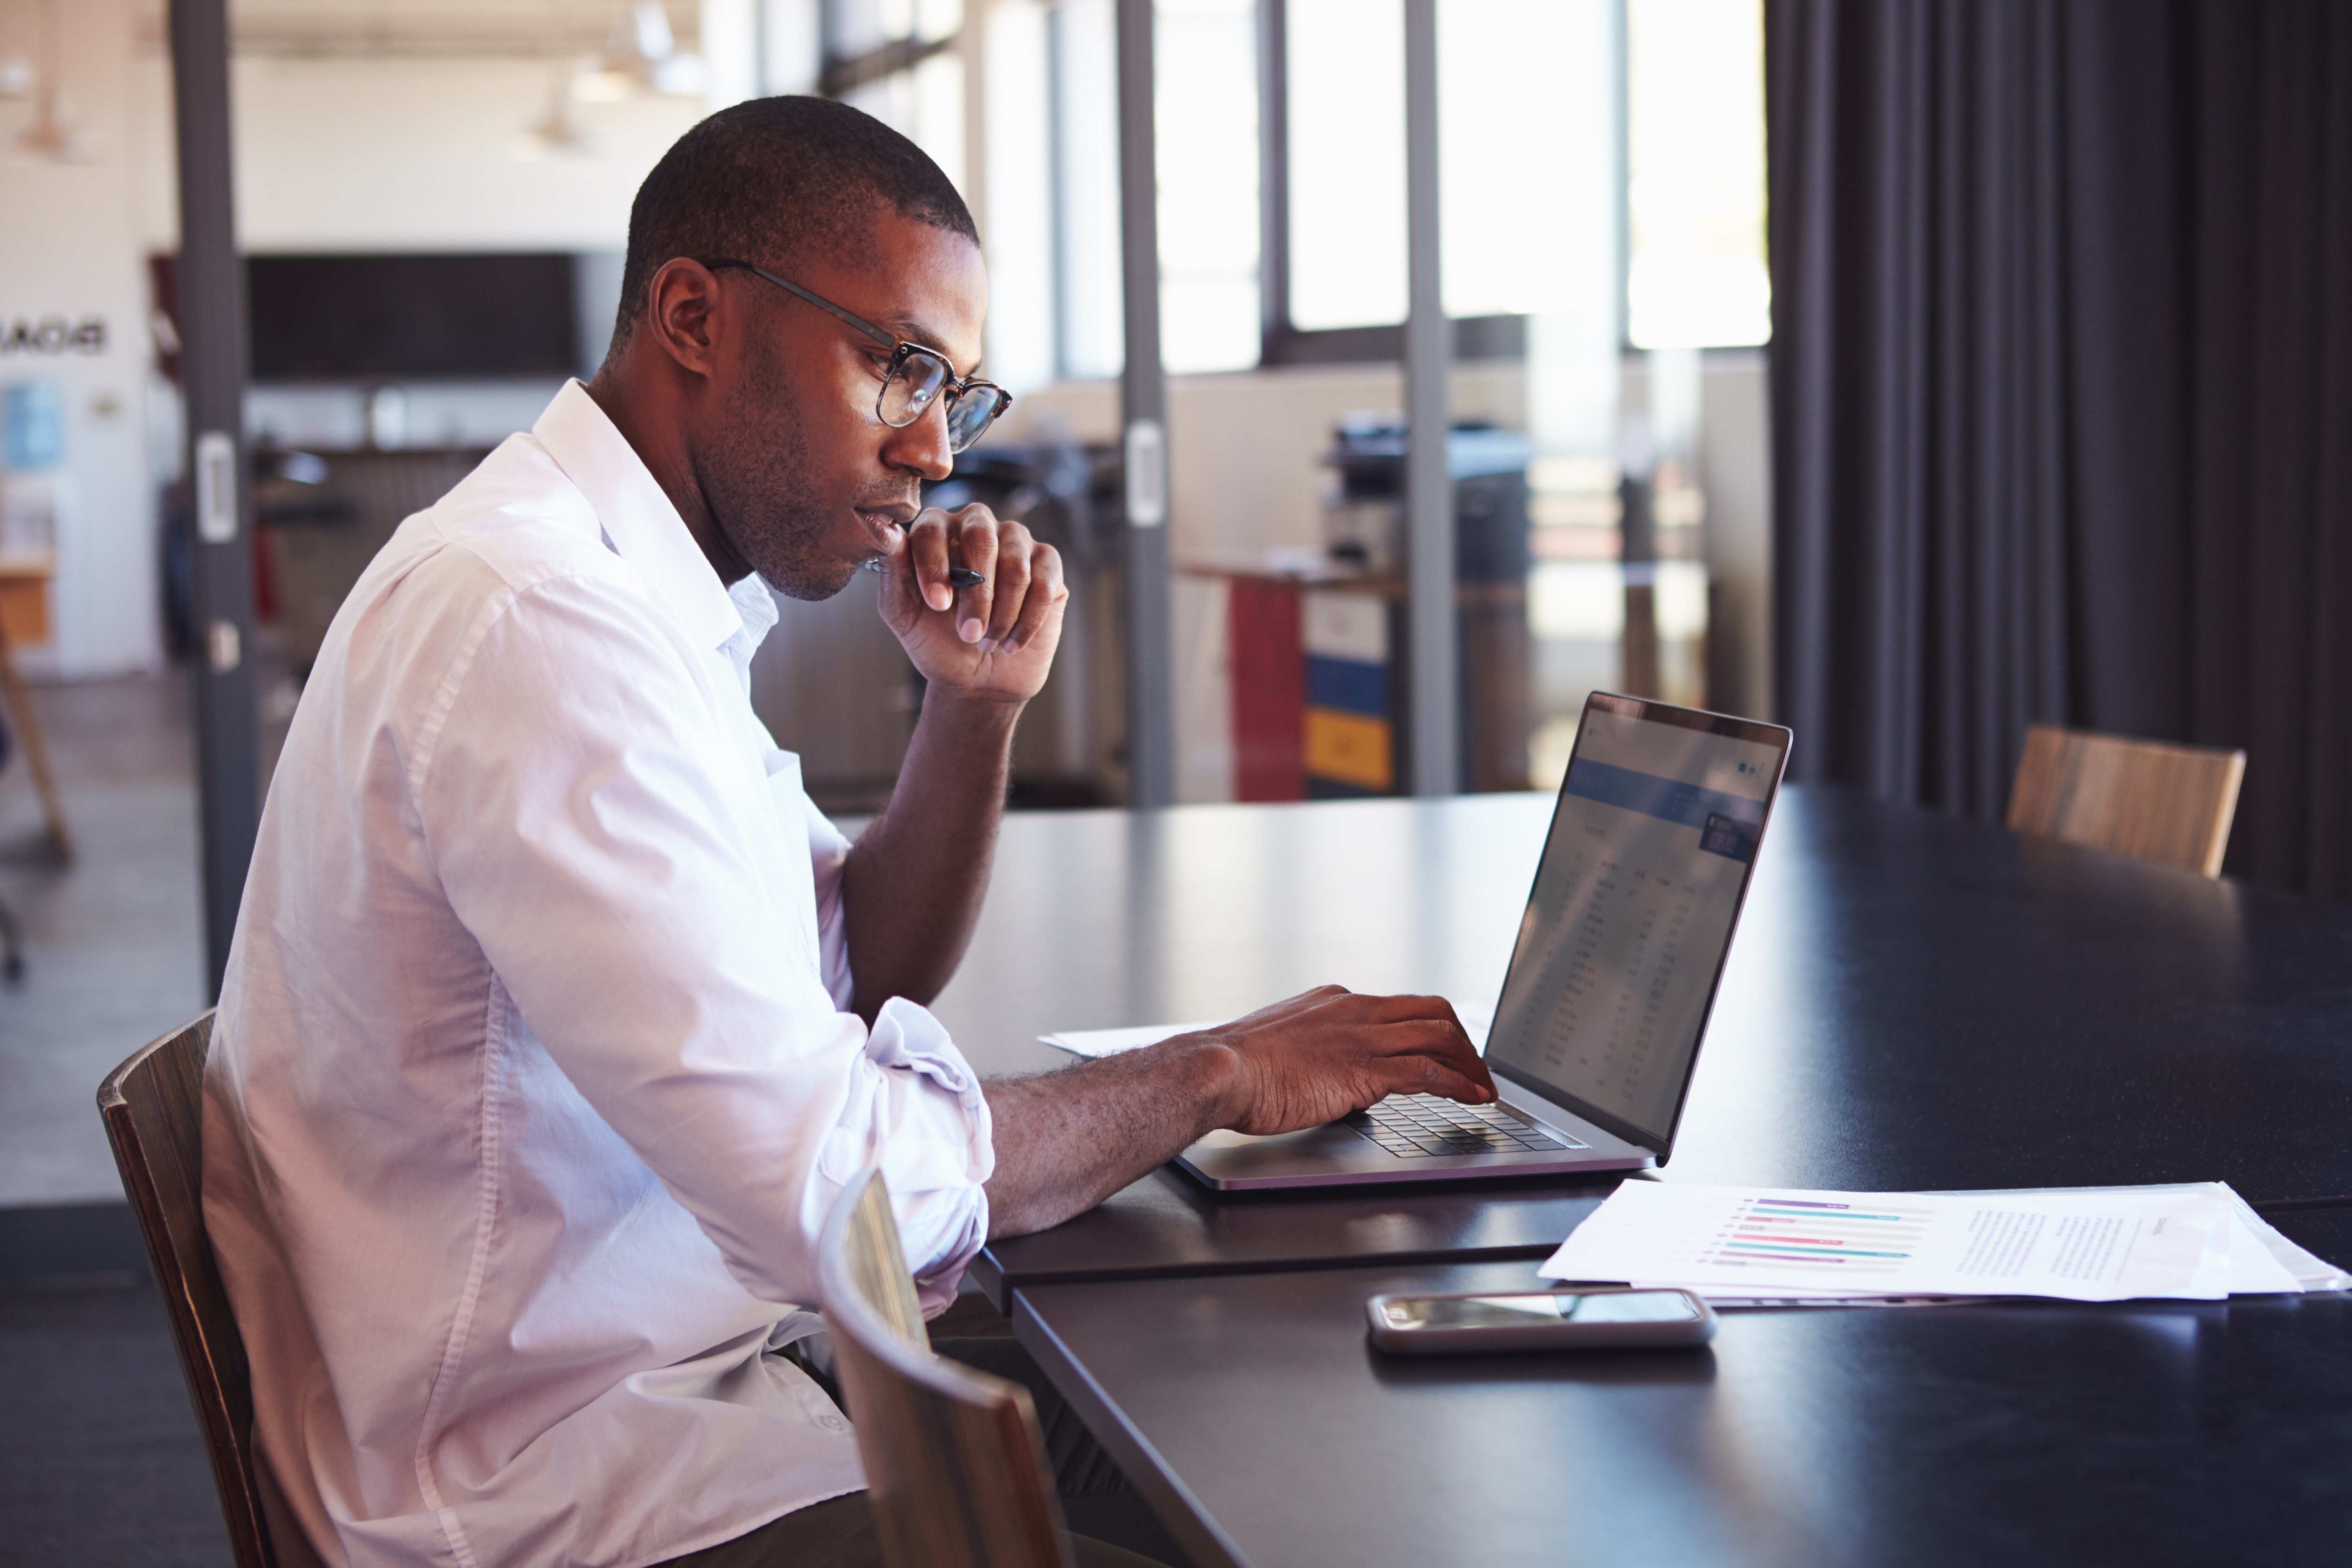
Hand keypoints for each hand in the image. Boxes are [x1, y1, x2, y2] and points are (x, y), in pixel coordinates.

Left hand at [866, 503, 1067, 704]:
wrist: (978, 680)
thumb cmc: (937, 642)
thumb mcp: (904, 612)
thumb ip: (893, 569)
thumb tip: (877, 524)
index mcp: (937, 531)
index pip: (933, 529)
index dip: (935, 566)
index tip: (937, 605)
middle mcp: (978, 526)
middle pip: (981, 536)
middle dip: (976, 593)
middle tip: (968, 634)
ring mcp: (1016, 542)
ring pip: (1015, 564)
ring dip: (1001, 613)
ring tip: (987, 643)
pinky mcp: (1048, 565)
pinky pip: (1044, 582)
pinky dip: (1027, 620)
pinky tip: (1010, 644)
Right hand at [1183, 986, 1496, 1135]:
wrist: (1219, 1070)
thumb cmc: (1237, 1068)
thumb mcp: (1282, 1048)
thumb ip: (1313, 1055)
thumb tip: (1329, 1080)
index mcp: (1335, 1002)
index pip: (1399, 1007)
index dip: (1432, 1028)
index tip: (1446, 1048)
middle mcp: (1355, 1010)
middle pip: (1431, 1012)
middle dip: (1462, 1040)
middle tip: (1477, 1067)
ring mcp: (1361, 1037)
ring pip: (1438, 1035)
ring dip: (1470, 1062)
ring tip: (1485, 1086)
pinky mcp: (1364, 1068)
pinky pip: (1428, 1071)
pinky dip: (1459, 1083)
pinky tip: (1474, 1097)